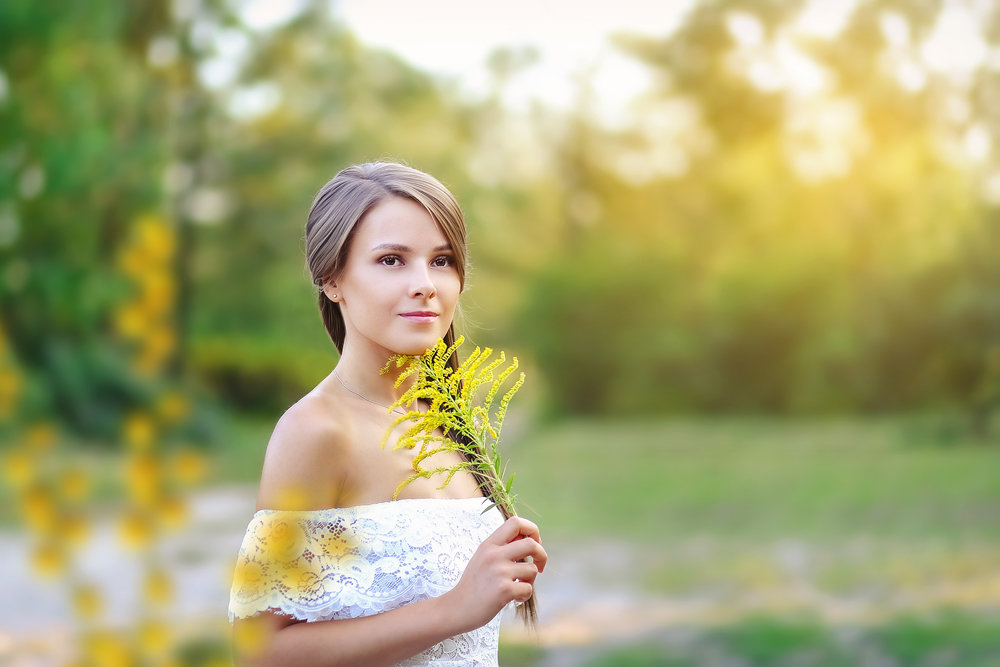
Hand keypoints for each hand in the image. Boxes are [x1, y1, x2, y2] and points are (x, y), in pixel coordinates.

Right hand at [445, 516, 546, 632]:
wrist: (456, 608)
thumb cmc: (473, 585)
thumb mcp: (482, 557)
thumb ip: (502, 547)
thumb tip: (528, 539)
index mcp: (489, 544)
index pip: (516, 522)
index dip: (532, 530)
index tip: (534, 543)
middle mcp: (494, 555)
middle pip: (532, 543)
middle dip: (542, 555)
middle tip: (539, 566)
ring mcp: (499, 572)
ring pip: (532, 569)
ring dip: (531, 580)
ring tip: (518, 587)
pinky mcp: (504, 590)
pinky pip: (528, 588)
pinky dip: (525, 595)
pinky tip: (514, 599)